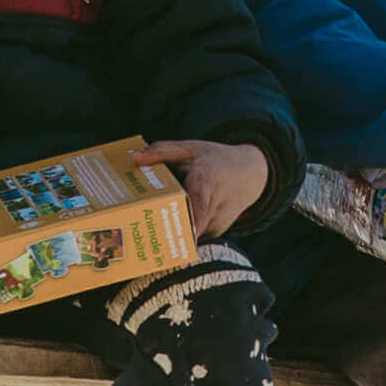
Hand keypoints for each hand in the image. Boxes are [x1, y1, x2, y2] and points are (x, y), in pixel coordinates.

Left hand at [134, 138, 269, 239]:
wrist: (252, 172)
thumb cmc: (217, 159)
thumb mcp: (191, 149)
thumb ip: (161, 151)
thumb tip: (132, 157)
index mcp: (206, 180)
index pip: (194, 207)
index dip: (182, 224)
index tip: (164, 236)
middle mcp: (215, 204)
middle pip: (187, 226)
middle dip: (164, 233)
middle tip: (141, 237)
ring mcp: (219, 221)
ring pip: (189, 235)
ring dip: (171, 233)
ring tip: (152, 232)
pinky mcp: (218, 231)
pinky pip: (194, 236)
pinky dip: (182, 233)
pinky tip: (171, 228)